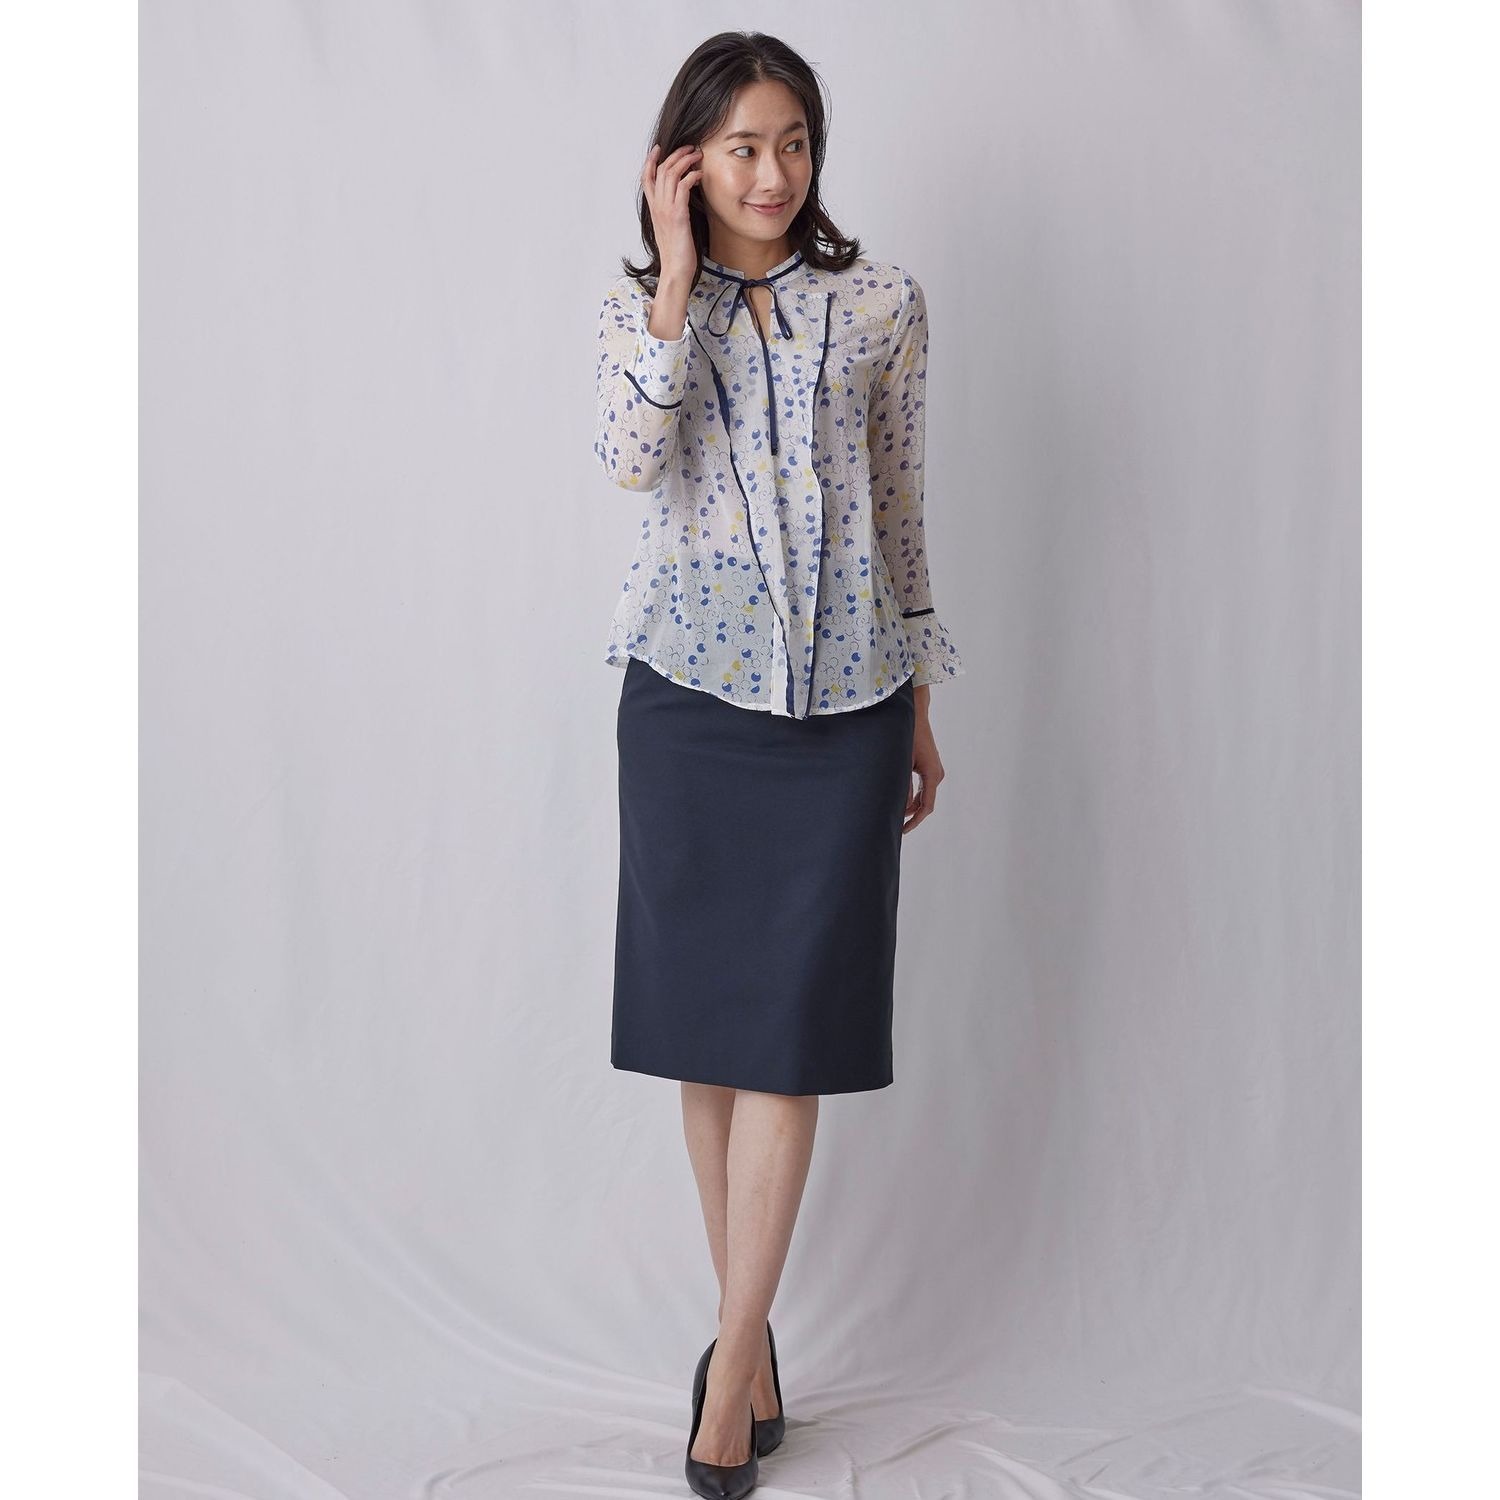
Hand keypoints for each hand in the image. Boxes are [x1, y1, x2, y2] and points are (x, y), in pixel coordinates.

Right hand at [641, 143, 703, 283]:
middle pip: (661, 170)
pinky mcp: (678, 215)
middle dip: (675, 154)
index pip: (646, 178)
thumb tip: (681, 199)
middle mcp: (657, 207)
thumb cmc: (677, 253)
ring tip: (697, 155)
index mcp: (654, 209)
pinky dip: (691, 176)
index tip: (659, 148)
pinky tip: (699, 175)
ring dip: (685, 160)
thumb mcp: (671, 228)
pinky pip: (683, 186)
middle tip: (689, 148)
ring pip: (671, 174)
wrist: (676, 270)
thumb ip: (672, 211)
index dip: (650, 160)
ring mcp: (666, 210)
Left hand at [902, 710, 945, 834]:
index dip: (915, 821)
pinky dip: (912, 795)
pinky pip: (922, 787)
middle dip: (911, 815)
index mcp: (932, 775)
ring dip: (910, 805)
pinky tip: (899, 800)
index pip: (926, 806)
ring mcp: (934, 771)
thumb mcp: (902, 762)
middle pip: (925, 803)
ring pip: (923, 796)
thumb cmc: (907, 736)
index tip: (903, 830)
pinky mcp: (929, 767)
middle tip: (894, 826)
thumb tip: (899, 807)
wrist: (914, 716)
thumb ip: (902, 785)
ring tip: (893, 814)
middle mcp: (936, 774)